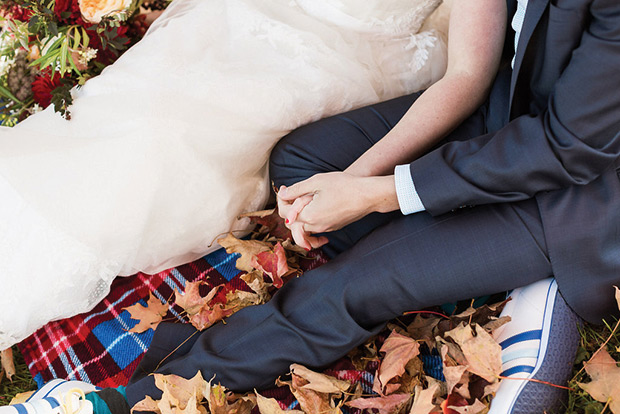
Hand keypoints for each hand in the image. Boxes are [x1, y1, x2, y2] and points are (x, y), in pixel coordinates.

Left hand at [277, 172, 398, 247]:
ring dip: (299, 216)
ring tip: (301, 202)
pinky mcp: (334, 227)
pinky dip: (310, 220)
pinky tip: (314, 207)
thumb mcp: (316, 182)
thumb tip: (282, 195)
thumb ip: (296, 189)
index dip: (281, 200)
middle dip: (288, 210)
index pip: (285, 213)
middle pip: (292, 224)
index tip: (285, 189)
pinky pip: (316, 228)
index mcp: (309, 216)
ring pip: (304, 228)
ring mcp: (326, 228)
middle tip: (291, 194)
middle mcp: (316, 226)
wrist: (368, 195)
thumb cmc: (344, 186)